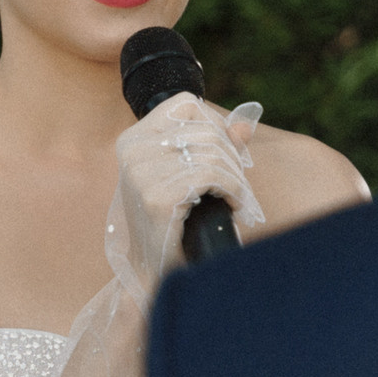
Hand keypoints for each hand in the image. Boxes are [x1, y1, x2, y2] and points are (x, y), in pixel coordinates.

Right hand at [107, 97, 264, 300]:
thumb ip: (215, 146)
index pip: (187, 104)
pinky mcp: (157, 197)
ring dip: (235, 176)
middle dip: (232, 156)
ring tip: (234, 195)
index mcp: (133, 140)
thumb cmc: (172, 223)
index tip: (225, 153)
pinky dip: (233, 190)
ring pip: (213, 153)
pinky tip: (232, 205)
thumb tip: (245, 126)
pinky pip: (212, 175)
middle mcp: (132, 152)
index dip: (216, 125)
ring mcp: (141, 174)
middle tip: (235, 183)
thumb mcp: (187, 176)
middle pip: (206, 130)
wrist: (153, 272)